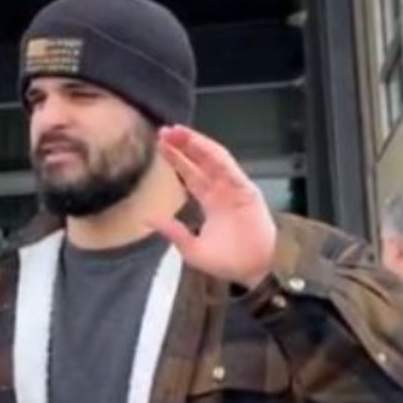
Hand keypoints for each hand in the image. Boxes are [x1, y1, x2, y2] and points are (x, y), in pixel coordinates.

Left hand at [148, 125, 276, 288]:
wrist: (255, 271)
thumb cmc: (228, 262)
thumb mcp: (191, 248)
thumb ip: (172, 231)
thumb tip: (147, 218)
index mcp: (210, 202)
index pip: (190, 175)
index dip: (176, 160)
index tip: (160, 145)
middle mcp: (222, 191)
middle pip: (199, 162)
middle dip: (183, 146)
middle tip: (164, 131)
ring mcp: (235, 189)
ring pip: (213, 160)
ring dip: (196, 144)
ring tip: (177, 132)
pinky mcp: (247, 191)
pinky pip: (229, 169)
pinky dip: (215, 155)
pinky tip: (200, 144)